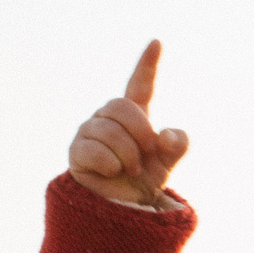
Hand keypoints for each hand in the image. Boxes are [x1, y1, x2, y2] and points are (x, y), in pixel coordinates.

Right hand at [67, 40, 190, 207]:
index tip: (157, 43)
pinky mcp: (76, 151)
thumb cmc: (144, 182)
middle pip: (121, 106)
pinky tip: (112, 172)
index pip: (140, 85)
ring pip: (108, 129)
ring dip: (127, 154)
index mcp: (134, 116)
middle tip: (147, 155)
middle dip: (139, 131)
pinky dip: (109, 164)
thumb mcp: (167, 163)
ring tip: (131, 169)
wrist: (122, 209)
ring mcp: (90, 132)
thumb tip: (166, 135)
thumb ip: (177, 146)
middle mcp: (108, 118)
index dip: (148, 65)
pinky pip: (92, 149)